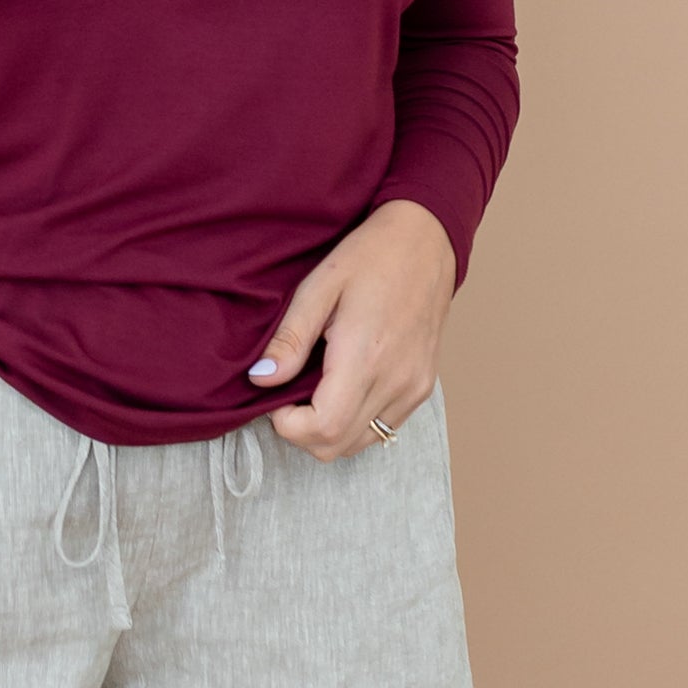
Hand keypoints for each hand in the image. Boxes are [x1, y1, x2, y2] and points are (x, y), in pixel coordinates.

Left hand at [249, 198, 456, 459]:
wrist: (426, 241)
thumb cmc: (370, 256)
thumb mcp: (318, 288)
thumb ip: (290, 339)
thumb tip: (260, 380)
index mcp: (365, 357)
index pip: (323, 429)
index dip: (288, 426)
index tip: (276, 398)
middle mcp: (395, 381)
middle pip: (337, 446)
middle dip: (302, 431)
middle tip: (289, 395)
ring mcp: (414, 388)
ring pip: (360, 443)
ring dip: (328, 430)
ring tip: (316, 387)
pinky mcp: (423, 387)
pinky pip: (383, 428)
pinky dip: (355, 421)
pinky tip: (344, 386)